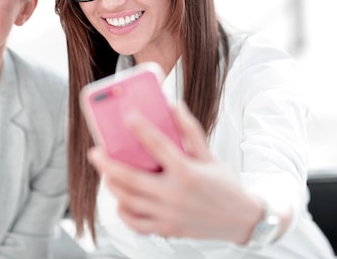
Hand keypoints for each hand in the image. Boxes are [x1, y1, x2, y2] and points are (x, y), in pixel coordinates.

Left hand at [87, 102, 262, 243]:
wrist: (241, 220)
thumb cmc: (224, 184)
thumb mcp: (209, 155)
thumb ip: (190, 130)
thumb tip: (174, 106)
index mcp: (187, 172)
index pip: (158, 146)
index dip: (140, 128)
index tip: (127, 116)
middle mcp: (174, 194)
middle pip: (131, 178)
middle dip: (108, 165)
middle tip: (95, 152)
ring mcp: (168, 215)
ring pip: (129, 200)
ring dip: (112, 185)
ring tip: (105, 172)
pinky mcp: (166, 229)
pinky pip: (136, 223)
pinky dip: (123, 211)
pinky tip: (120, 199)